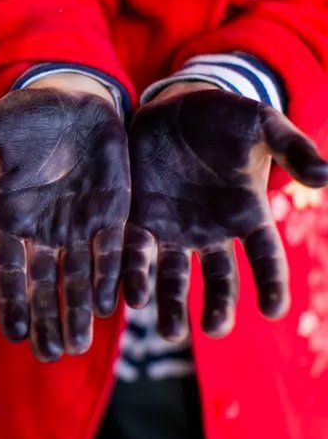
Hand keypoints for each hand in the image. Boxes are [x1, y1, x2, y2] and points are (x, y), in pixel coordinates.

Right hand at [0, 76, 129, 360]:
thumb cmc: (19, 115)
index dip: (11, 301)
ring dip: (78, 311)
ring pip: (79, 278)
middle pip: (44, 284)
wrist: (70, 93)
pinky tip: (110, 304)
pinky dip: (110, 277)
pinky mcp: (112, 212)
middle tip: (51, 354)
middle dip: (47, 319)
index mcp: (7, 217)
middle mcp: (43, 230)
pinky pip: (112, 251)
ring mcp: (79, 224)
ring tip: (78, 344)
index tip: (13, 333)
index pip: (8, 269)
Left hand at [122, 84, 327, 339]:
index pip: (265, 256)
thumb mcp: (262, 124)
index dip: (271, 282)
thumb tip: (326, 177)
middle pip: (218, 278)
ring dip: (170, 304)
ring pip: (173, 276)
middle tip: (214, 330)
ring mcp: (172, 229)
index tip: (274, 309)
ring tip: (170, 333)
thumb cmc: (225, 118)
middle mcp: (210, 232)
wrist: (173, 106)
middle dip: (217, 306)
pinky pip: (134, 252)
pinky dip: (133, 274)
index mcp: (247, 214)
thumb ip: (293, 148)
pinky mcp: (137, 220)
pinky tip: (131, 297)